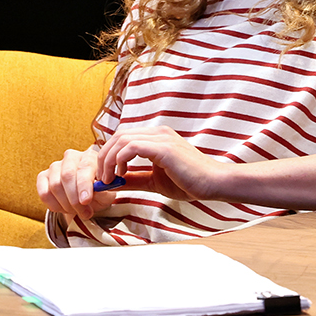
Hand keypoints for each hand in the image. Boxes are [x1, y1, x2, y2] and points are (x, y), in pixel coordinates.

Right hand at [37, 146, 112, 217]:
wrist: (86, 196)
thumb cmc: (98, 192)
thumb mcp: (106, 193)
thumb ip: (103, 191)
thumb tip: (97, 191)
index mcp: (89, 157)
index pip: (84, 168)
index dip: (84, 185)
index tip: (86, 200)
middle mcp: (70, 157)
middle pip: (67, 176)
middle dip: (75, 199)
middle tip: (84, 213)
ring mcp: (55, 166)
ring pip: (55, 186)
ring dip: (66, 205)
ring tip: (77, 211)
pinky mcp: (43, 177)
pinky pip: (44, 193)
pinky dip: (54, 205)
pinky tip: (64, 208)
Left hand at [97, 126, 231, 202]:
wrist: (214, 183)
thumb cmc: (188, 182)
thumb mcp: (153, 181)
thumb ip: (133, 179)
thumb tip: (112, 183)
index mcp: (155, 137)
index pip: (122, 138)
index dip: (108, 155)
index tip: (104, 175)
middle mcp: (157, 132)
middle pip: (118, 136)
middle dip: (104, 157)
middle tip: (102, 178)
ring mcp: (161, 137)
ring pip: (122, 139)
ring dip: (109, 159)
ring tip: (109, 179)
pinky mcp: (164, 147)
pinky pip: (132, 146)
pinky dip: (120, 159)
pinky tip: (121, 174)